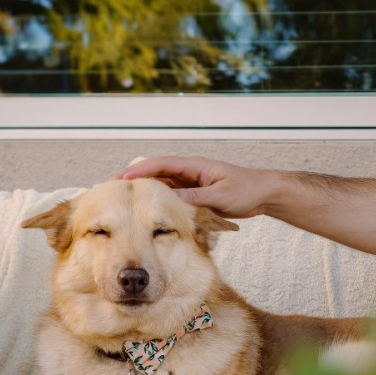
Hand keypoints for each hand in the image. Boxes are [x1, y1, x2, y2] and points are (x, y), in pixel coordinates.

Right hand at [113, 156, 278, 217]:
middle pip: (155, 173)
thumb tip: (166, 200)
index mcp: (193, 166)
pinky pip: (171, 196)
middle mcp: (189, 172)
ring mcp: (191, 182)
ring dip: (144, 191)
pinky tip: (146, 210)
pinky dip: (158, 201)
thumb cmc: (244, 191)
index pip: (160, 165)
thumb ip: (192, 198)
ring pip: (161, 185)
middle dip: (134, 179)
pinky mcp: (194, 193)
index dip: (138, 171)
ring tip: (123, 200)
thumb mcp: (218, 196)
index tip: (121, 179)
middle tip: (112, 188)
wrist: (263, 194)